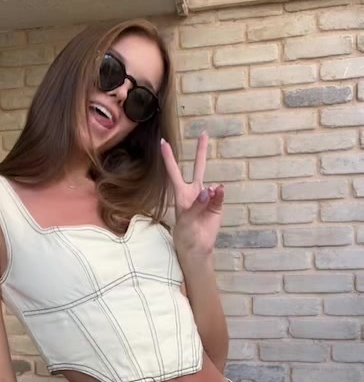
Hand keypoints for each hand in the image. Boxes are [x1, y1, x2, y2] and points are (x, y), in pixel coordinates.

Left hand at [161, 131, 223, 257]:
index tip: (163, 142)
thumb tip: (211, 189)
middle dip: (201, 151)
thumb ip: (198, 204)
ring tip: (211, 197)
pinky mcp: (217, 206)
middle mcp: (194, 192)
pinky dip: (219, 196)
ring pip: (212, 185)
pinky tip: (218, 195)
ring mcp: (207, 198)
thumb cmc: (186, 234)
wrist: (197, 248)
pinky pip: (219, 197)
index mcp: (181, 194)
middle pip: (198, 167)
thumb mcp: (187, 220)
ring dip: (213, 190)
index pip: (174, 172)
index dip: (168, 157)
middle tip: (204, 133)